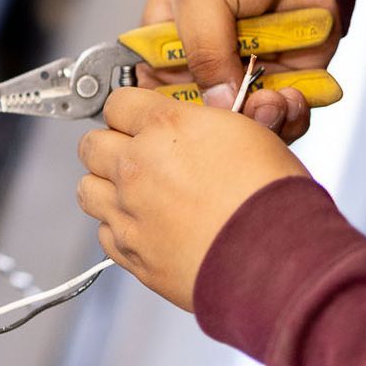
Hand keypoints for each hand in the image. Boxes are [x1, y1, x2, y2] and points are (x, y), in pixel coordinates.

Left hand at [76, 88, 308, 309]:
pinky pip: (104, 232)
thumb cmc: (273, 200)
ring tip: (135, 194)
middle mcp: (137, 165)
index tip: (138, 121)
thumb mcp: (250, 135)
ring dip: (106, 187)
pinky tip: (146, 228)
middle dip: (111, 146)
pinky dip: (119, 229)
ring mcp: (129, 211)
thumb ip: (207, 124)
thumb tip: (198, 122)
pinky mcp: (131, 252)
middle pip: (92, 144)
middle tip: (135, 156)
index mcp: (166, 127)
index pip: (118, 102)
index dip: (130, 112)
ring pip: (87, 188)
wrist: (277, 263)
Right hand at [143, 0, 339, 141]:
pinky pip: (288, 114)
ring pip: (250, 123)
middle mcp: (204, 66)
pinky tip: (298, 95)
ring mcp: (246, 74)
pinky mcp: (287, 78)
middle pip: (207, 119)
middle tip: (251, 105)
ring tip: (280, 99)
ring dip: (269, 120)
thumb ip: (204, 49)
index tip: (200, 121)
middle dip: (232, 121)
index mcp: (165, 47)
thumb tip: (218, 103)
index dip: (177, 116)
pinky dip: (296, 113)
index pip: (156, 97)